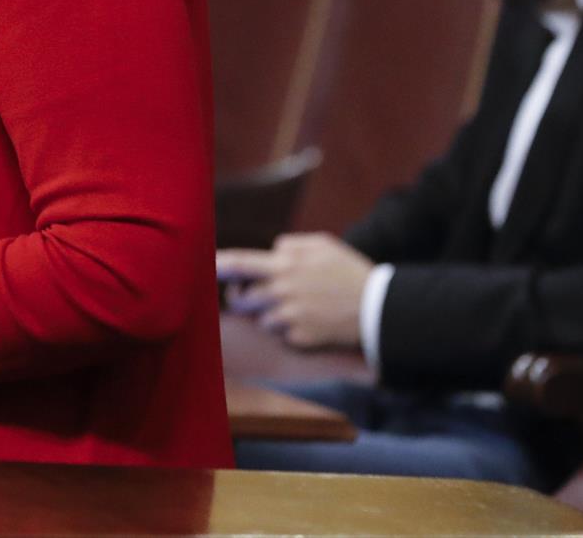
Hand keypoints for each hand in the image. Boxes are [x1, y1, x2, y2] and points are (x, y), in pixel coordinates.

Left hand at [216, 232, 371, 349]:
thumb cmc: (350, 271)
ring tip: (294, 308)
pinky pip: (282, 334)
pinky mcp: (299, 337)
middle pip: (241, 299)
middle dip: (239, 300)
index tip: (204, 268)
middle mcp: (282, 290)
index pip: (240, 263)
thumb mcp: (324, 245)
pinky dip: (289, 330)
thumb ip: (292, 244)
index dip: (218, 266)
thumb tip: (273, 249)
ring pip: (260, 318)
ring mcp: (289, 316)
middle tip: (248, 298)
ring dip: (268, 315)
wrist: (377, 307)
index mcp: (285, 265)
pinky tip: (311, 322)